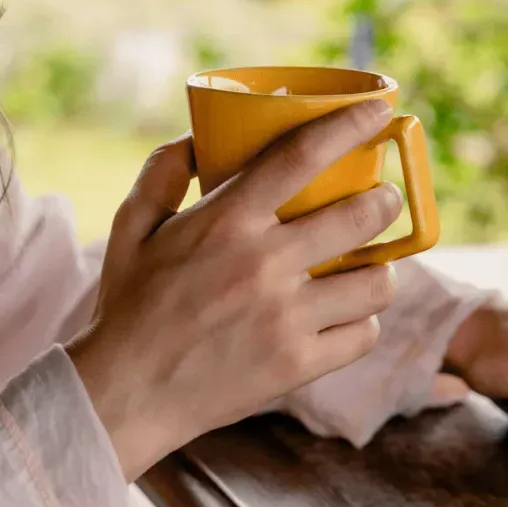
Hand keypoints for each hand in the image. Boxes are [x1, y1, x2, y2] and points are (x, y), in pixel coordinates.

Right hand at [67, 100, 404, 480]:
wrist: (122, 396)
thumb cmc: (130, 308)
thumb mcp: (131, 229)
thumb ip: (161, 174)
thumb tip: (197, 136)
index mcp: (225, 222)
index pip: (301, 156)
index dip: (350, 126)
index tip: (381, 110)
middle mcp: (263, 264)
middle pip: (361, 215)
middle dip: (385, 201)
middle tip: (384, 199)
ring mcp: (285, 317)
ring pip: (376, 281)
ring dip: (380, 270)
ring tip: (369, 267)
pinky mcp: (299, 364)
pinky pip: (364, 333)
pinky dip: (362, 323)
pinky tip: (348, 316)